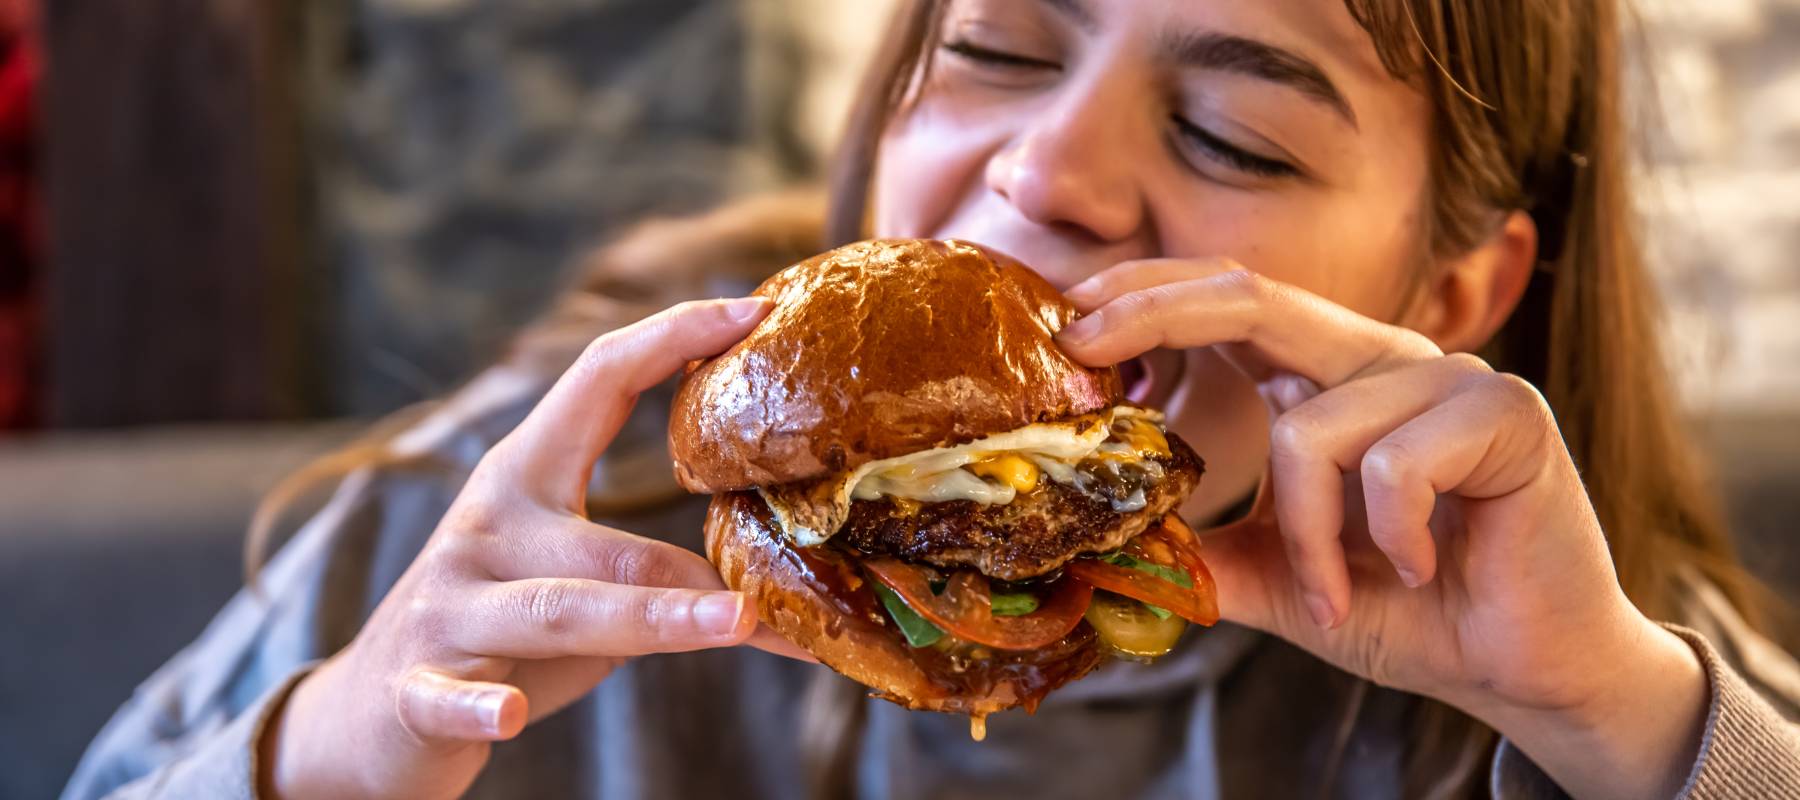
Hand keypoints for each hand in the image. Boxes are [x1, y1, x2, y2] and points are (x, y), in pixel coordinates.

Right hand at [263, 298, 811, 799]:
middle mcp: (487, 528)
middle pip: (607, 541)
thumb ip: (649, 561)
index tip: (753, 309)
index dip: (672, 336)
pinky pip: (449, 697)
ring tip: (735, 623)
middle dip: (695, 568)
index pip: (599, 380)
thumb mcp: (572, 574)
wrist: (372, 713)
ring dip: (654, 619)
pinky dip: (477, 706)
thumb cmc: (502, 629)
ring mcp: (449, 607)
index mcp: (525, 474)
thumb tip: (784, 571)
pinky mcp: (415, 688)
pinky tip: (509, 717)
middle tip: (780, 588)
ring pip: (560, 611)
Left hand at [1059, 260, 1706, 799]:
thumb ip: (1209, 551)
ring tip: (1333, 597)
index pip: (1226, 305)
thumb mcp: (1282, 579)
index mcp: (1328, 378)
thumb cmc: (1408, 609)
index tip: (1067, 327)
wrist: (1523, 666)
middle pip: (1251, 295)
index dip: (1145, 300)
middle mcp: (1380, 358)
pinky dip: (1382, 536)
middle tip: (1082, 349)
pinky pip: (1392, 465)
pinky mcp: (1506, 412)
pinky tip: (1416, 567)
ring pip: (1312, 428)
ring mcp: (1446, 376)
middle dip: (1153, 313)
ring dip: (1304, 536)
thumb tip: (1111, 544)